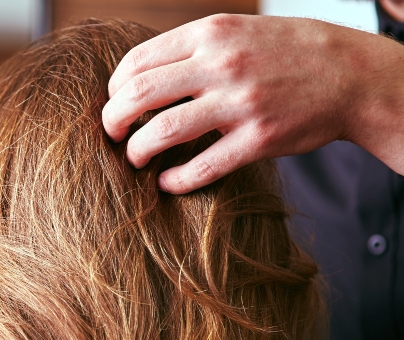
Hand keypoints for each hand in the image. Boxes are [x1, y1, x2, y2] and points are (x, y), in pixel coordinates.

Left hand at [102, 14, 403, 193]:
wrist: (352, 75)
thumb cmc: (287, 54)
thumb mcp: (238, 32)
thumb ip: (192, 50)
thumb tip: (137, 77)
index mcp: (211, 35)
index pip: (137, 62)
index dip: (114, 88)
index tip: (116, 103)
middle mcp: (222, 65)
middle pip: (139, 95)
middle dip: (113, 120)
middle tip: (112, 135)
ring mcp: (240, 103)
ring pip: (163, 131)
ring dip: (137, 151)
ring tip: (136, 158)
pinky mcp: (258, 139)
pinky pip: (202, 167)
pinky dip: (176, 180)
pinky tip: (167, 183)